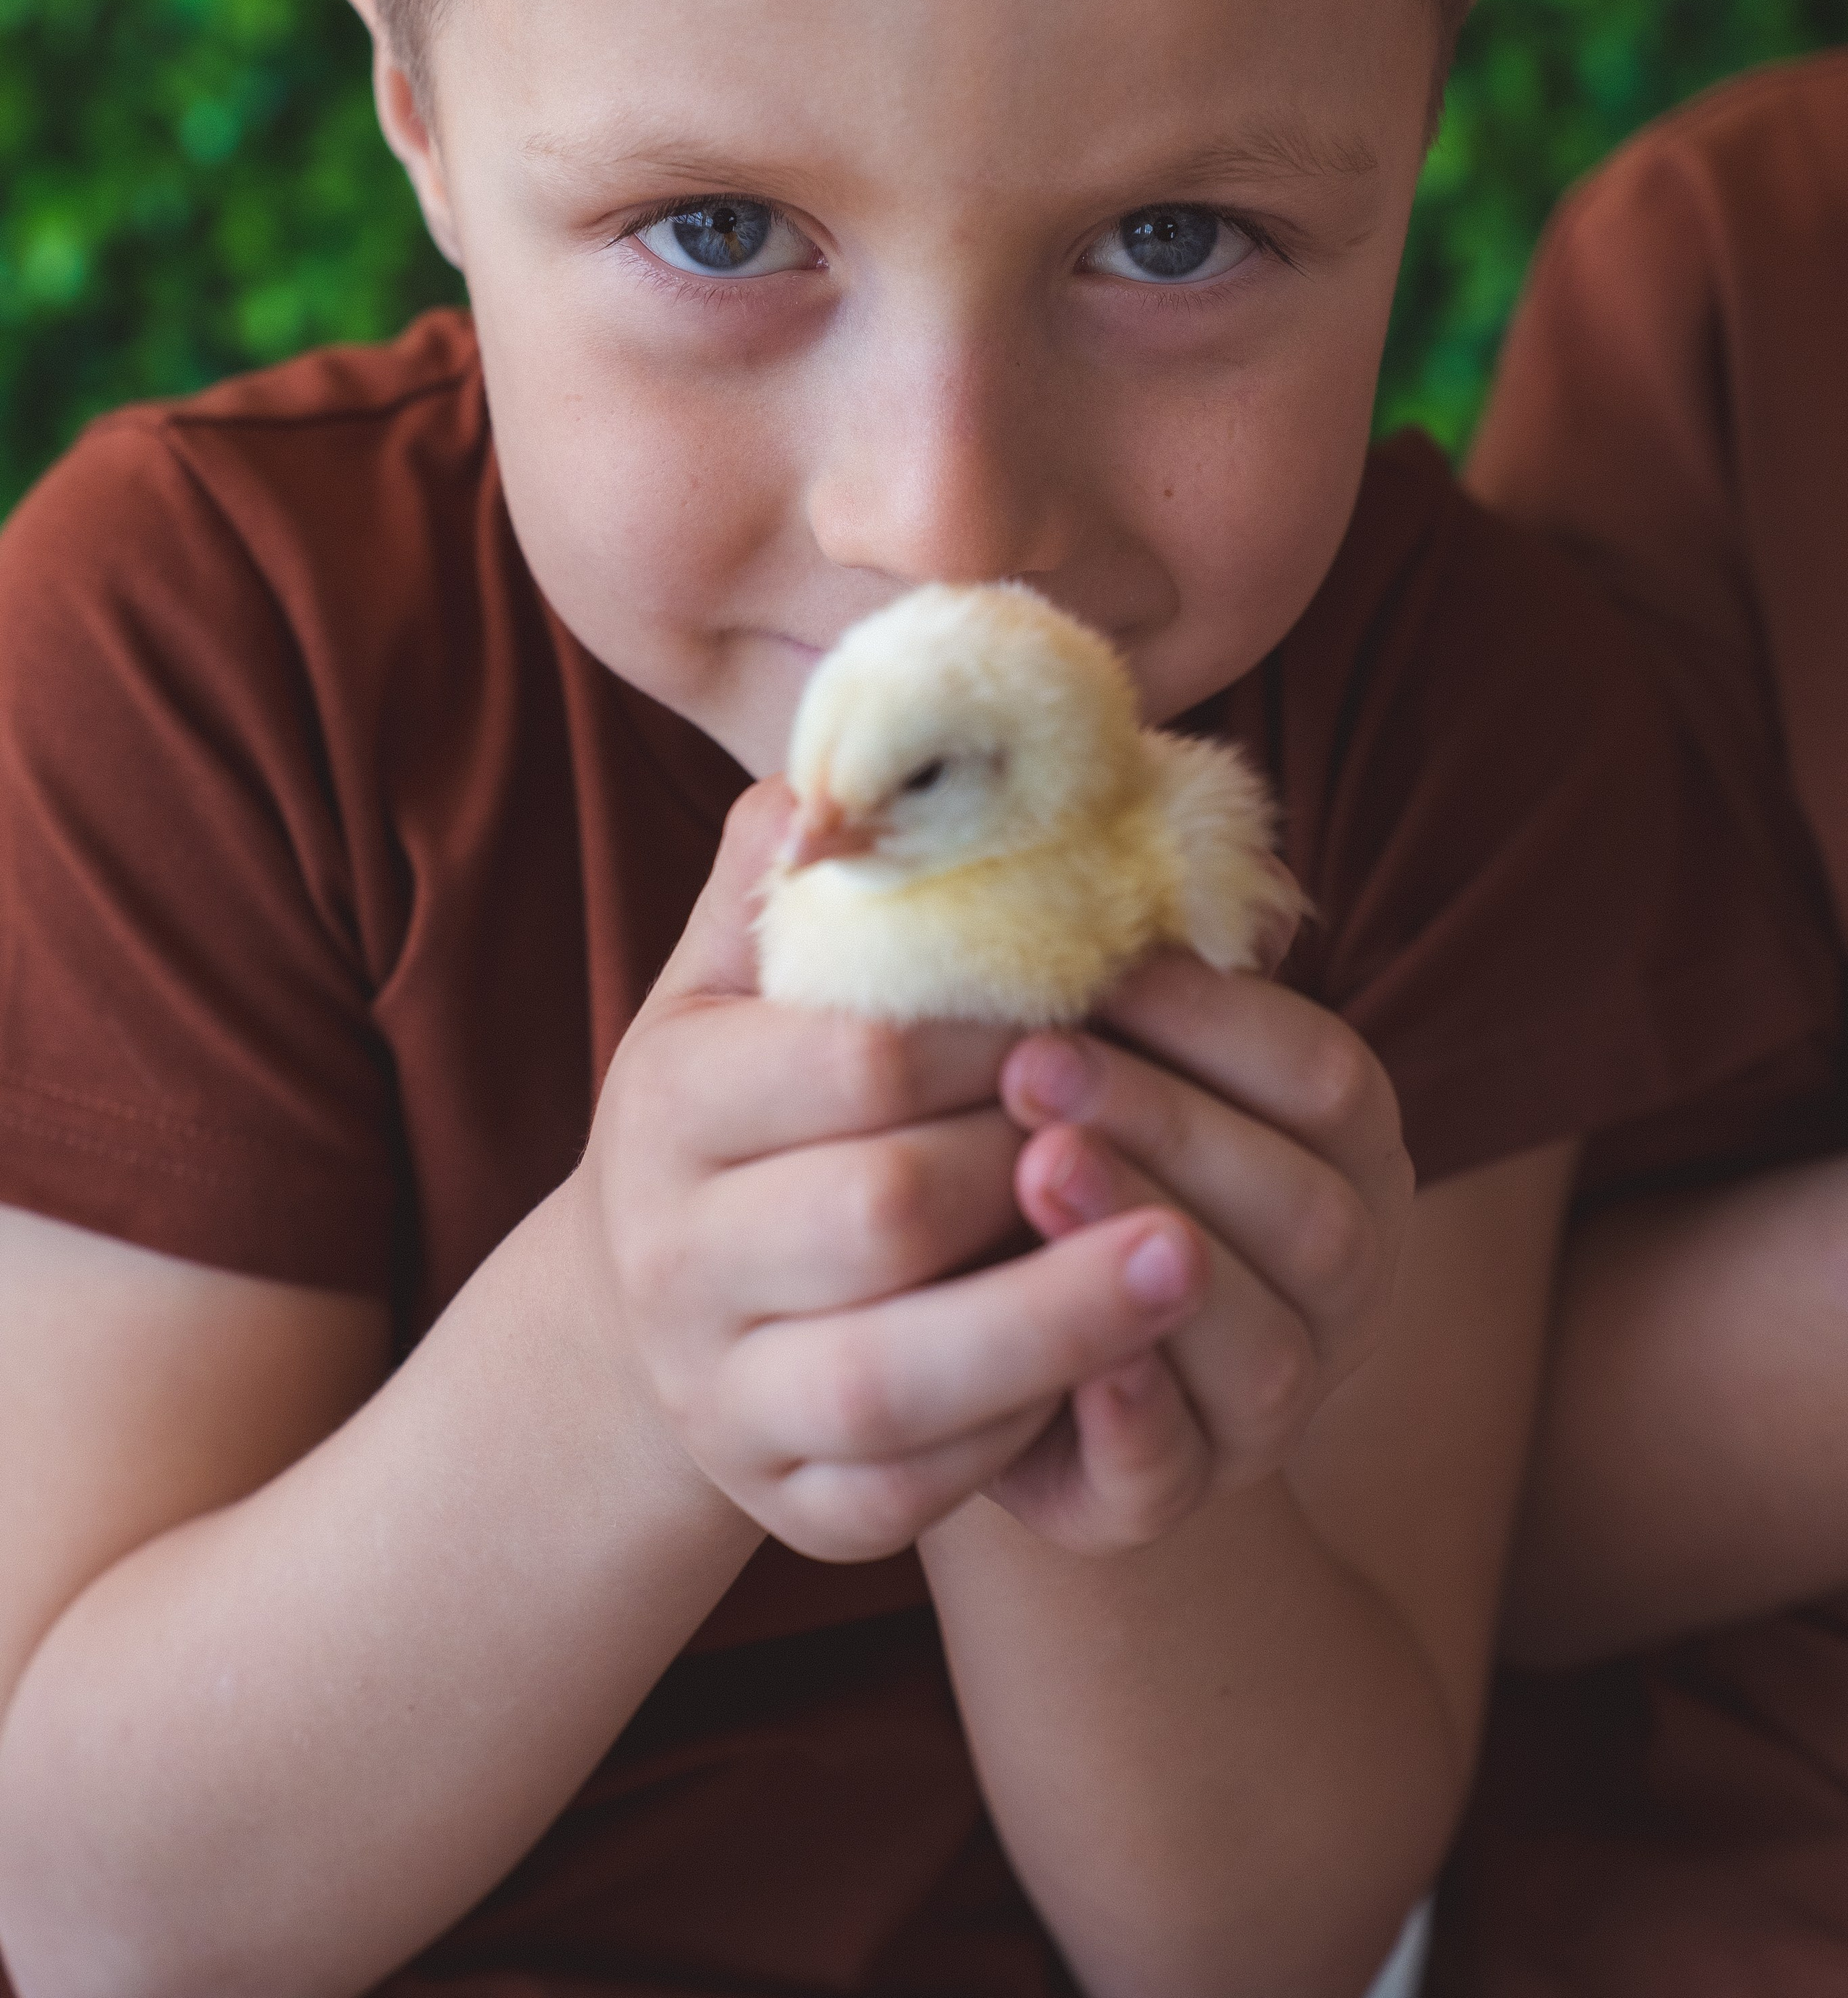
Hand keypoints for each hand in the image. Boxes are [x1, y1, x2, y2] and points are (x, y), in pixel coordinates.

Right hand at [584, 784, 1214, 1561]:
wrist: (668, 1299)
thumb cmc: (753, 1100)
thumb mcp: (745, 979)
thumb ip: (798, 874)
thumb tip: (852, 762)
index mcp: (666, 1097)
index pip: (858, 1055)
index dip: (999, 1035)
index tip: (1100, 1011)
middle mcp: (669, 1255)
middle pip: (881, 1214)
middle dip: (1041, 1172)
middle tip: (1182, 1141)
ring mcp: (719, 1395)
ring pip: (895, 1380)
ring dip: (1058, 1319)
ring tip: (1192, 1257)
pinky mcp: (784, 1509)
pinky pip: (912, 1489)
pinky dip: (1017, 1434)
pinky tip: (1108, 1374)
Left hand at [989, 953, 1412, 1551]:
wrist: (969, 1307)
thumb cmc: (1037, 1128)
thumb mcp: (1089, 1034)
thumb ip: (1112, 957)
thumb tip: (1099, 822)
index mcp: (1344, 1155)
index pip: (1326, 1078)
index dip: (1218, 1022)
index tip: (1096, 964)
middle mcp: (1341, 1284)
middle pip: (1308, 1213)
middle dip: (1169, 1128)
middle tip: (1035, 1062)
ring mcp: (1271, 1405)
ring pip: (1265, 1351)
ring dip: (1147, 1254)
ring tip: (1035, 1169)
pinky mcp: (1169, 1496)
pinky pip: (1173, 1471)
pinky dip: (1131, 1412)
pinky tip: (1067, 1349)